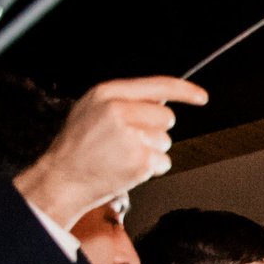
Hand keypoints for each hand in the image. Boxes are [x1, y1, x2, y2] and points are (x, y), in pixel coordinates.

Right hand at [14, 77, 206, 227]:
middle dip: (155, 129)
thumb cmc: (77, 146)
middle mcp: (119, 111)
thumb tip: (161, 97)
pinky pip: (163, 162)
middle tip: (128, 140)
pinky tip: (126, 168)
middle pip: (167, 117)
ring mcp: (131, 136)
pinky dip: (151, 168)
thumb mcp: (91, 109)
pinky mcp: (140, 160)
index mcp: (106, 94)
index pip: (158, 85)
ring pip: (166, 140)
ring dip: (151, 150)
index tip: (201, 97)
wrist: (61, 178)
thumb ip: (123, 100)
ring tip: (122, 155)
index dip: (184, 91)